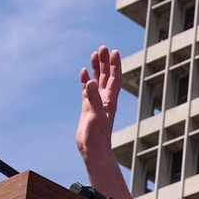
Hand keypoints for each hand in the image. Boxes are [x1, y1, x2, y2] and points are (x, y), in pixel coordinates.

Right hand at [75, 45, 133, 198]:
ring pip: (98, 81)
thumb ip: (94, 98)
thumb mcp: (95, 115)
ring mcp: (97, 103)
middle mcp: (105, 100)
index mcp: (109, 101)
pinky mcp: (88, 108)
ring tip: (94, 54)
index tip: (113, 52)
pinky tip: (84, 73)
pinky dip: (86, 80)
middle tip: (102, 48)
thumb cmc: (97, 137)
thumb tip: (92, 81)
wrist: (93, 151)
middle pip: (107, 76)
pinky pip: (88, 90)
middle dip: (105, 62)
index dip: (114, 65)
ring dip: (97, 68)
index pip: (114, 79)